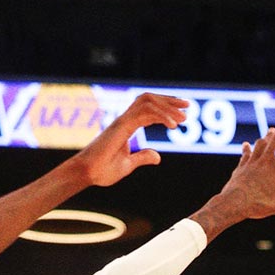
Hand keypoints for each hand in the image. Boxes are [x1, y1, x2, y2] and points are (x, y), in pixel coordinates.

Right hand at [71, 93, 188, 186]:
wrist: (86, 174)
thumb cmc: (101, 171)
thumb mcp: (128, 164)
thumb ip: (142, 157)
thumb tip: (157, 156)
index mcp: (126, 126)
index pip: (148, 109)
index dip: (166, 107)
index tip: (182, 113)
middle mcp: (124, 120)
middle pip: (149, 99)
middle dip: (169, 100)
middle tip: (188, 105)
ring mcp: (122, 121)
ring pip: (147, 102)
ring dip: (168, 106)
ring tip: (184, 117)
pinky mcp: (121, 126)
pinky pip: (144, 114)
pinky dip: (161, 116)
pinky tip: (173, 125)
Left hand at [217, 115, 274, 224]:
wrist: (232, 203)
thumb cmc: (257, 205)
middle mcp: (265, 161)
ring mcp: (252, 162)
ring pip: (261, 144)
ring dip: (268, 136)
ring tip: (273, 131)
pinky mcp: (241, 167)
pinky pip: (246, 154)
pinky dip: (248, 149)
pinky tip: (247, 145)